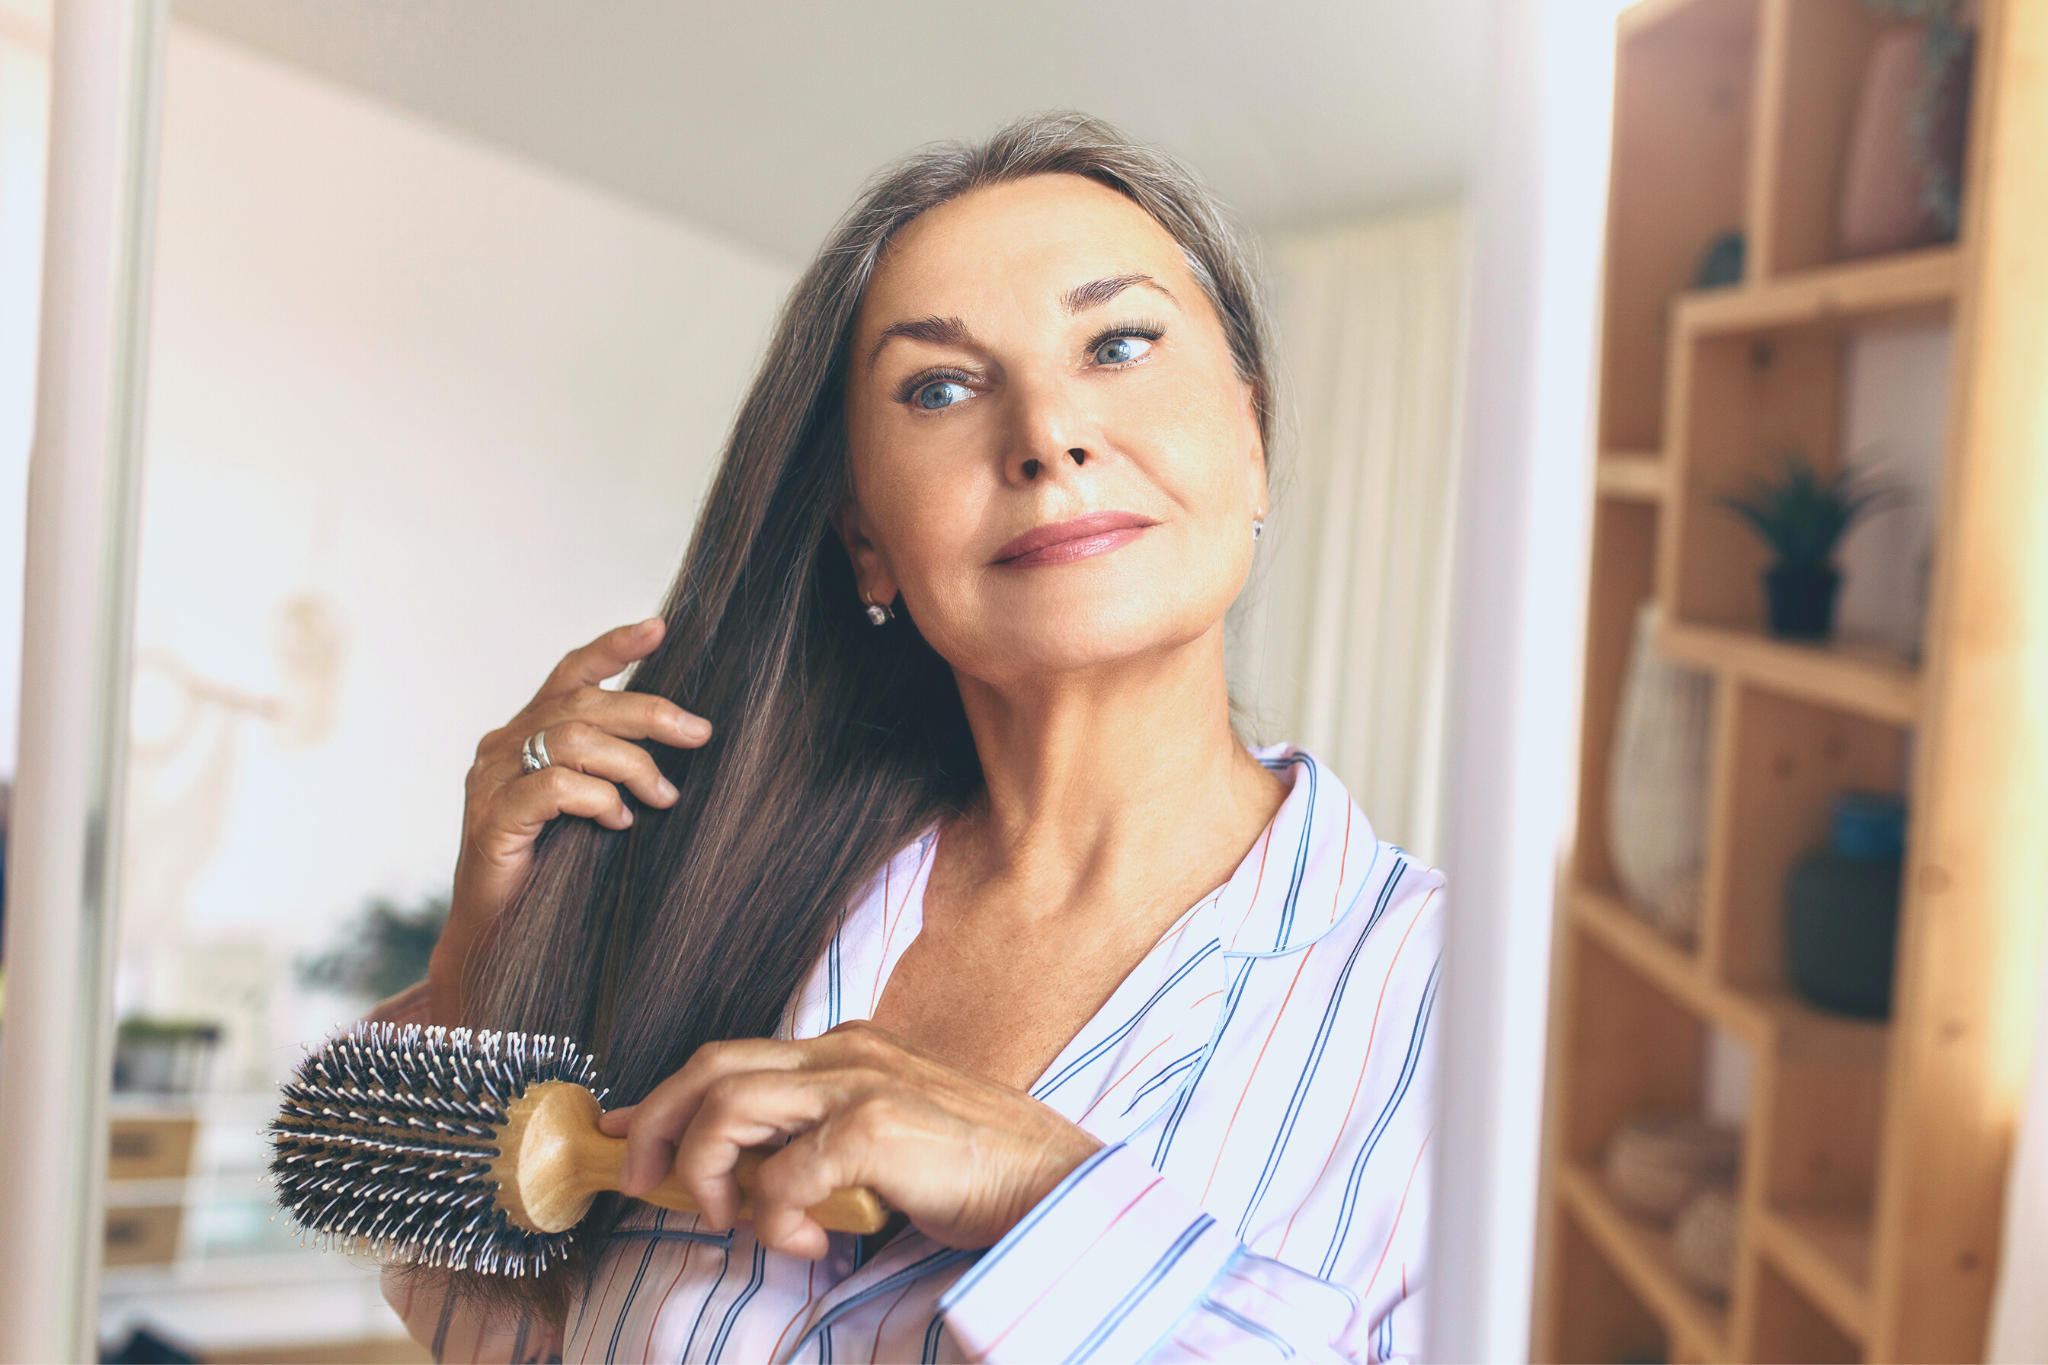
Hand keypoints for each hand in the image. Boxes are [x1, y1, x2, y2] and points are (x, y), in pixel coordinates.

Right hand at [432, 618, 711, 1023]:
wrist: (500, 934)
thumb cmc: (554, 868)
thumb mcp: (592, 804)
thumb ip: (613, 765)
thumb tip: (683, 736)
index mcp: (527, 731)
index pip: (570, 674)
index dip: (613, 648)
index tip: (659, 629)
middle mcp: (504, 745)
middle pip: (582, 704)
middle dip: (650, 712)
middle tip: (698, 734)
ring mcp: (491, 780)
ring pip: (572, 739)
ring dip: (632, 765)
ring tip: (663, 798)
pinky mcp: (491, 819)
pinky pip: (554, 788)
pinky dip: (597, 799)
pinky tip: (619, 821)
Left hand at [597, 1022, 1101, 1259]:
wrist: (1056, 1183)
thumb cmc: (977, 1169)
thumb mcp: (887, 1138)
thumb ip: (822, 1141)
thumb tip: (745, 1179)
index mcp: (848, 1049)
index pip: (730, 1057)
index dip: (662, 1095)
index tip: (620, 1133)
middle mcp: (846, 1052)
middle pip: (710, 1067)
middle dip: (654, 1124)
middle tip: (645, 1185)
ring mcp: (860, 1084)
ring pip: (727, 1108)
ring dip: (706, 1175)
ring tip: (734, 1223)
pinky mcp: (875, 1128)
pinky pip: (782, 1175)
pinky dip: (776, 1219)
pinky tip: (811, 1245)